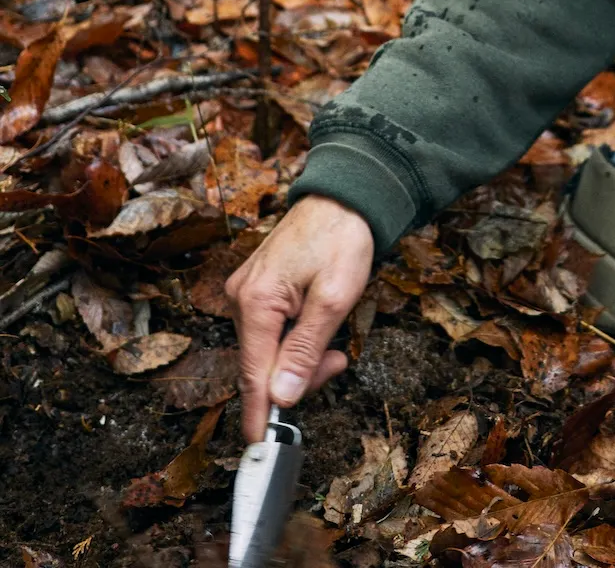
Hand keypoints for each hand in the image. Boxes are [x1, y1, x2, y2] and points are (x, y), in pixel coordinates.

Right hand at [225, 194, 373, 442]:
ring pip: (267, 349)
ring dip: (299, 356)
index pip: (252, 373)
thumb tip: (280, 397)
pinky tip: (317, 325)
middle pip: (261, 364)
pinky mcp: (256, 288)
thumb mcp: (333, 299)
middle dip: (298, 374)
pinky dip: (294, 338)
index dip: (259, 413)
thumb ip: (305, 351)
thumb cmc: (342, 239)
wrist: (344, 196)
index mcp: (255, 300)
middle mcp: (241, 297)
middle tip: (337, 361)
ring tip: (334, 340)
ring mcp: (246, 291)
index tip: (259, 447)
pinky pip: (270, 330)